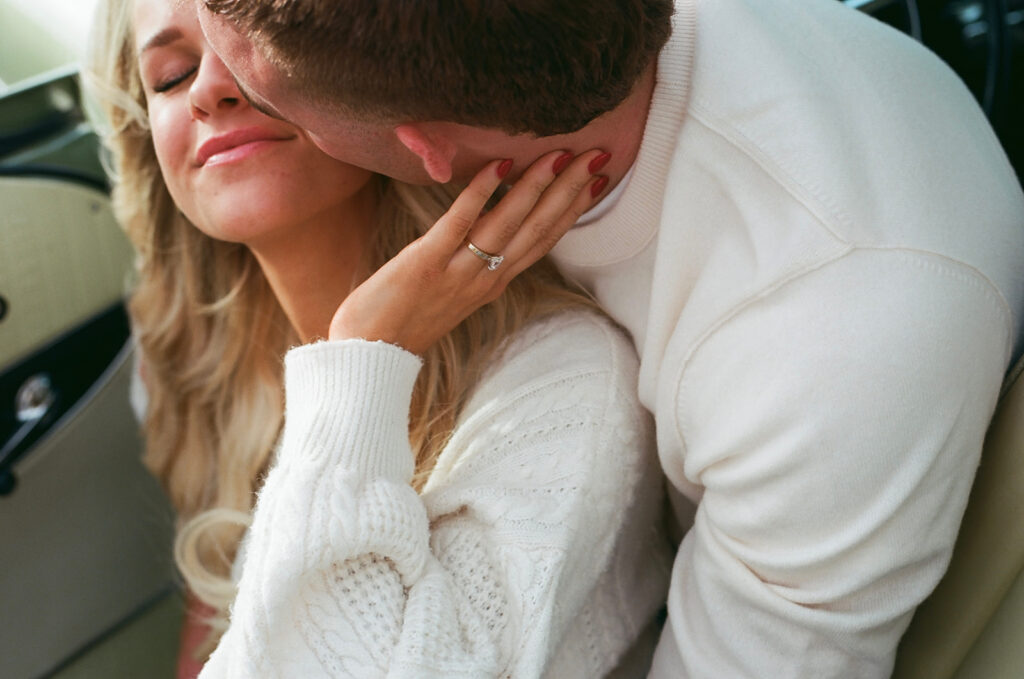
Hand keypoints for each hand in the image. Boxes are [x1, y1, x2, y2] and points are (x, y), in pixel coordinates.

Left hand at [328, 149, 609, 353]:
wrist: (370, 355)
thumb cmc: (402, 321)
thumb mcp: (450, 292)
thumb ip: (471, 262)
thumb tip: (483, 229)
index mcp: (492, 283)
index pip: (543, 240)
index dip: (574, 210)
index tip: (599, 180)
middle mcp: (484, 278)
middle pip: (538, 229)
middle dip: (570, 190)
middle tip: (597, 155)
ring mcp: (459, 271)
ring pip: (509, 225)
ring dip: (537, 187)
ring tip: (560, 155)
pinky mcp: (426, 263)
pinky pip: (459, 223)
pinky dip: (481, 193)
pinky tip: (498, 164)